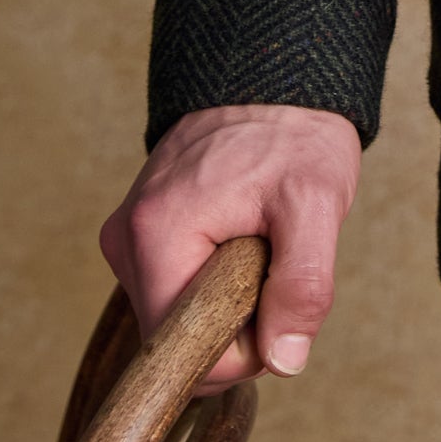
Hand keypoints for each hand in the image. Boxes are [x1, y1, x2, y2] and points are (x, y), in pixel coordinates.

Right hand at [98, 101, 362, 381]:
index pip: (183, 351)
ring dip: (224, 301)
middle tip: (270, 259)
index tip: (275, 296)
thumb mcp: (316, 204)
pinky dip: (212, 281)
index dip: (240, 349)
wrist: (273, 80)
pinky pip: (175, 291)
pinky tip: (237, 239)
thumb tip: (283, 361)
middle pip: (176, 340)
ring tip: (256, 240)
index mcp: (154, 235)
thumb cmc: (294, 135)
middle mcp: (125, 241)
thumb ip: (303, 286)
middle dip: (234, 323)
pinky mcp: (139, 238)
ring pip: (177, 319)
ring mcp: (127, 240)